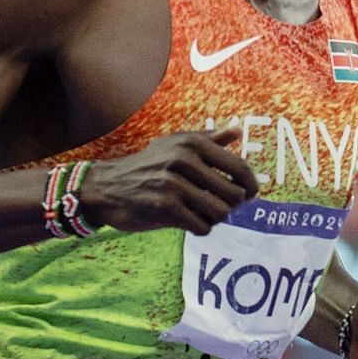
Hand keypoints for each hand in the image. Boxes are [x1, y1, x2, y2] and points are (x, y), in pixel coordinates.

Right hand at [75, 129, 259, 233]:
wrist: (106, 187)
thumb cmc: (146, 166)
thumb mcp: (173, 145)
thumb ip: (208, 139)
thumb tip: (238, 130)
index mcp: (191, 144)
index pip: (239, 167)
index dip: (251, 184)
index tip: (251, 194)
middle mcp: (184, 160)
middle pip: (234, 194)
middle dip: (231, 205)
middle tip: (219, 207)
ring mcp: (174, 184)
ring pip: (220, 212)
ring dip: (215, 218)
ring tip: (203, 214)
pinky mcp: (164, 207)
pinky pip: (201, 226)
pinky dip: (200, 228)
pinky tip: (189, 222)